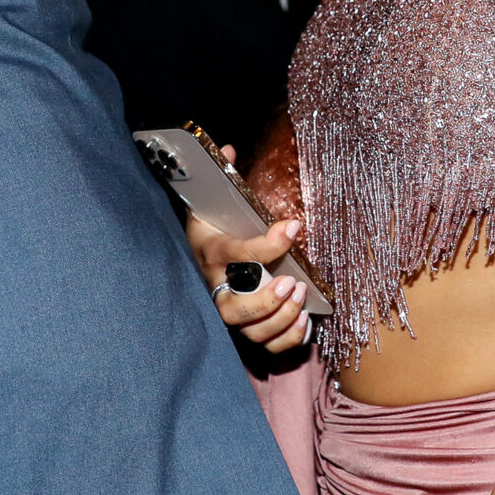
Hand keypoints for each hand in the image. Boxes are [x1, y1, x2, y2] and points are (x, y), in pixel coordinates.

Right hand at [185, 147, 314, 352]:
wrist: (191, 263)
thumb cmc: (209, 232)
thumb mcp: (208, 204)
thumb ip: (222, 180)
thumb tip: (230, 149)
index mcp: (210, 254)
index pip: (238, 255)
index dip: (268, 244)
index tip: (294, 226)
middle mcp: (215, 288)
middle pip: (235, 309)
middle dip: (266, 301)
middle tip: (293, 283)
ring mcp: (228, 312)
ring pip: (251, 330)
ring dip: (279, 318)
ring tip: (300, 296)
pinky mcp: (243, 328)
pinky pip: (265, 346)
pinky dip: (286, 339)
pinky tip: (303, 321)